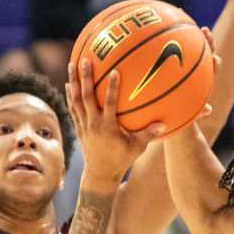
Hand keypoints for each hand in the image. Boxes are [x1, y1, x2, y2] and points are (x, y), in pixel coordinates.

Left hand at [64, 54, 165, 182]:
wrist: (100, 174)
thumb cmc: (122, 160)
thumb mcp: (137, 148)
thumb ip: (149, 134)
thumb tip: (165, 124)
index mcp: (108, 127)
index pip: (109, 104)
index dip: (111, 88)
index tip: (114, 71)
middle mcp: (93, 124)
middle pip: (86, 97)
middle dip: (86, 78)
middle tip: (85, 60)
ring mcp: (83, 125)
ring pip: (75, 100)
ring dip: (73, 82)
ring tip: (72, 65)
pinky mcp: (79, 127)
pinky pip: (72, 108)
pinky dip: (70, 95)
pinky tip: (68, 83)